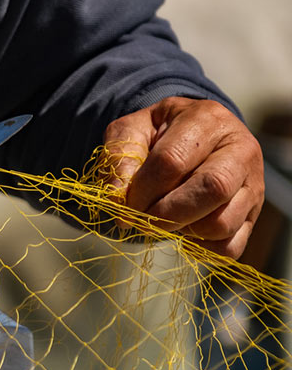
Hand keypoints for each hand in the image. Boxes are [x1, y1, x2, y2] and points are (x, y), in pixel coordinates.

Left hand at [101, 97, 264, 257]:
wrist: (193, 138)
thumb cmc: (158, 135)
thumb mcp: (133, 130)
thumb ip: (119, 155)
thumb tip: (115, 196)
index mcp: (206, 120)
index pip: (172, 161)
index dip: (142, 190)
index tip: (125, 204)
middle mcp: (240, 149)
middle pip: (211, 189)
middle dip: (165, 214)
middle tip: (142, 219)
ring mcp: (253, 184)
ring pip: (222, 223)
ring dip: (183, 231)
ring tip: (166, 218)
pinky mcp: (253, 215)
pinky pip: (229, 247)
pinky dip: (200, 249)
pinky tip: (184, 230)